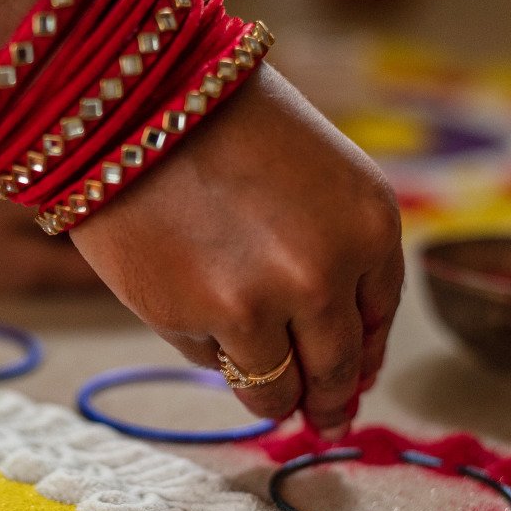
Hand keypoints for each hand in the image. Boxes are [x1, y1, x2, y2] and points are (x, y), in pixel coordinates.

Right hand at [70, 63, 403, 436]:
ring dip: (273, 397)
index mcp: (372, 224)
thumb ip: (339, 258)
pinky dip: (210, 350)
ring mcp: (260, 302)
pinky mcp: (194, 319)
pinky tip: (191, 303)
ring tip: (257, 382)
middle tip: (320, 418)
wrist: (131, 93)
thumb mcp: (317, 176)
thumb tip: (345, 370)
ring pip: (277, 392)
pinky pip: (215, 365)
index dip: (362, 356)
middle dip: (327, 402)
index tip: (351, 381)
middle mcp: (327, 271)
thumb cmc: (222, 122)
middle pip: (337, 372)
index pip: (378, 319)